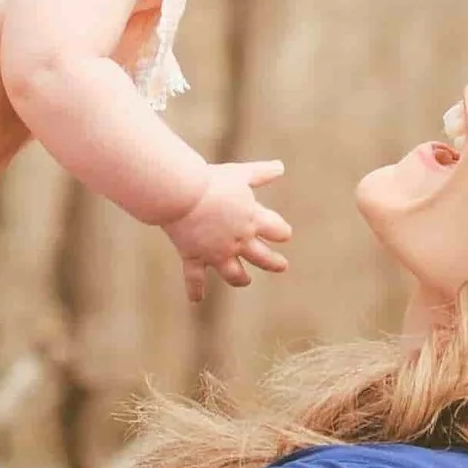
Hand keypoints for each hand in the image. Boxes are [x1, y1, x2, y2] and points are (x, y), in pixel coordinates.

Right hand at [164, 160, 290, 301]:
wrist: (182, 194)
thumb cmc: (211, 181)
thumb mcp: (239, 174)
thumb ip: (260, 173)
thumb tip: (280, 166)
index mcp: (253, 219)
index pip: (277, 230)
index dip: (282, 232)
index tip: (284, 234)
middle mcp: (238, 241)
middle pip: (263, 257)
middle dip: (274, 262)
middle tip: (282, 266)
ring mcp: (217, 252)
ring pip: (234, 273)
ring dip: (241, 279)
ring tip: (246, 281)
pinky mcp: (195, 256)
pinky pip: (195, 278)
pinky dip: (195, 290)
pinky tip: (196, 300)